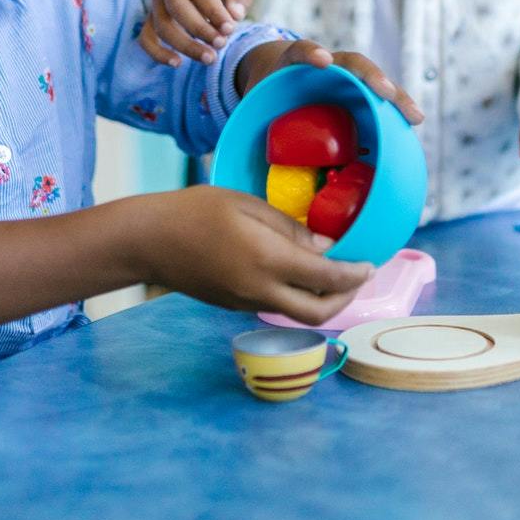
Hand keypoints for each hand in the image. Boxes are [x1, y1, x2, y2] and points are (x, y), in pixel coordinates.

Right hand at [131, 186, 372, 323]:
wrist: (149, 241)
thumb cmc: (195, 210)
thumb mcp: (248, 205)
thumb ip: (289, 229)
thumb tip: (323, 246)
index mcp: (268, 260)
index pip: (327, 278)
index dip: (355, 274)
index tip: (369, 264)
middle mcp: (261, 290)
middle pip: (319, 312)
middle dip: (347, 299)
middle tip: (358, 278)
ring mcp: (246, 302)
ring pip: (297, 314)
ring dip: (322, 301)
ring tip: (333, 276)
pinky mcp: (234, 306)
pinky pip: (275, 306)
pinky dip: (296, 297)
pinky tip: (297, 275)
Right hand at [140, 0, 253, 65]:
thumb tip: (234, 14)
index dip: (214, 11)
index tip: (230, 29)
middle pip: (177, 7)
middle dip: (199, 29)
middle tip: (221, 44)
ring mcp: (157, 3)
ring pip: (162, 25)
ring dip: (185, 45)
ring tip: (209, 58)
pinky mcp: (150, 21)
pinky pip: (146, 39)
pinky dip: (158, 53)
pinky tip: (177, 63)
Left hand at [235, 39, 423, 125]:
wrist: (276, 74)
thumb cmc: (262, 93)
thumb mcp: (249, 101)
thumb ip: (239, 120)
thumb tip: (216, 158)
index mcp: (292, 60)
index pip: (301, 50)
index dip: (311, 53)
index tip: (322, 60)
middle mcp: (326, 63)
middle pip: (351, 63)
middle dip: (370, 75)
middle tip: (384, 92)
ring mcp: (345, 75)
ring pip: (373, 78)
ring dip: (393, 94)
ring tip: (412, 115)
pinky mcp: (357, 88)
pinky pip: (378, 96)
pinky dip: (395, 106)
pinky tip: (412, 122)